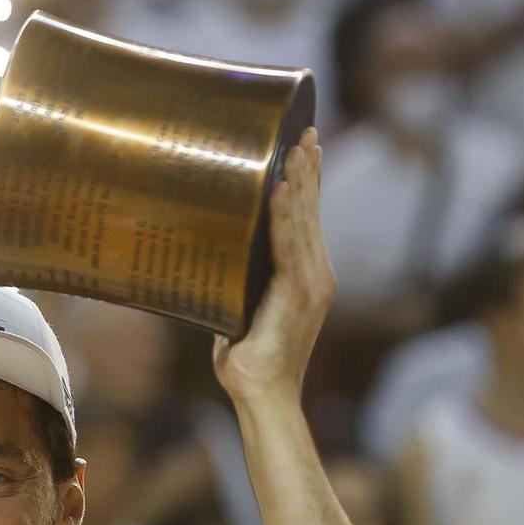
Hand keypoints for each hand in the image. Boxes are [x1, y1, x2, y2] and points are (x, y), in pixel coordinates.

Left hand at [212, 128, 335, 404]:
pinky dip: (283, 215)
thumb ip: (236, 281)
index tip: (305, 147)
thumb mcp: (241, 308)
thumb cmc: (246, 357)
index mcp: (306, 276)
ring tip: (297, 146)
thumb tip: (207, 255)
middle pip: (311, 212)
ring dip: (299, 180)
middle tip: (306, 131)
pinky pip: (289, 245)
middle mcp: (316, 274)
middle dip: (309, 169)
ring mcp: (311, 283)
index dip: (307, 183)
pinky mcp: (298, 293)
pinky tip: (279, 187)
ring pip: (304, 221)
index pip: (308, 220)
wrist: (262, 394)